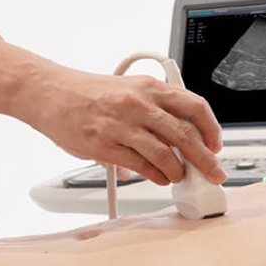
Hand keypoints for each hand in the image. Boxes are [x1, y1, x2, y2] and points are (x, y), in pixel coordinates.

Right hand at [25, 67, 227, 185]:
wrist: (49, 93)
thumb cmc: (92, 93)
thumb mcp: (132, 88)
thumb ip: (159, 110)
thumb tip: (186, 140)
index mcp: (150, 87)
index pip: (195, 107)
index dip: (212, 129)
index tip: (216, 145)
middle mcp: (139, 104)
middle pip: (185, 135)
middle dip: (205, 160)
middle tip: (214, 174)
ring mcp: (121, 125)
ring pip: (165, 155)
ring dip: (177, 172)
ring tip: (178, 176)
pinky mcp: (105, 145)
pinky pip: (141, 167)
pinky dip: (156, 176)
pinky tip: (159, 178)